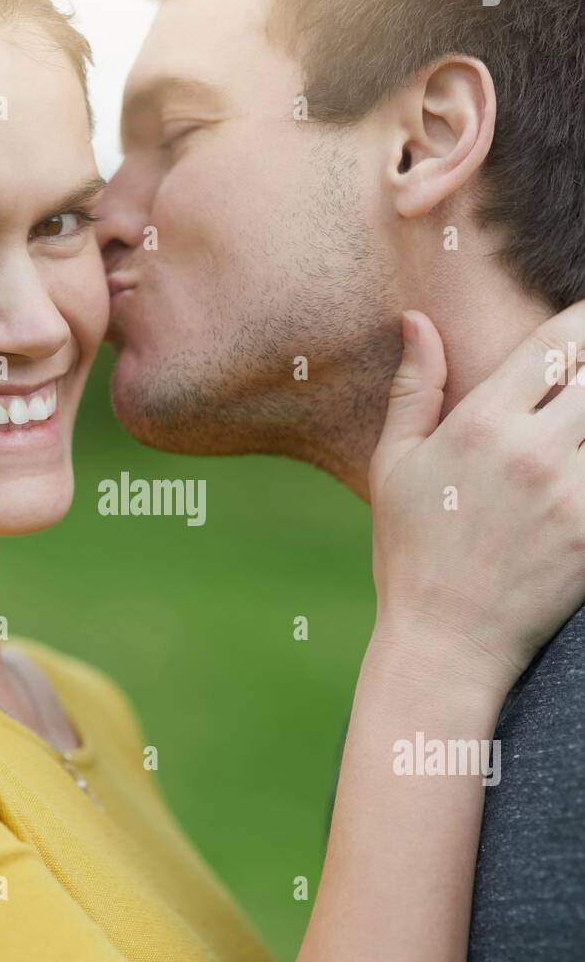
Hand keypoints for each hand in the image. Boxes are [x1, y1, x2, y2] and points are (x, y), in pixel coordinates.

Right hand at [369, 304, 584, 692]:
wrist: (447, 642)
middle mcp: (532, 452)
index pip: (557, 341)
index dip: (582, 322)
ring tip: (581, 431)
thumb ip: (413, 387)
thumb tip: (418, 319)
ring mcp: (571, 495)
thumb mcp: (395, 464)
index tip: (584, 326)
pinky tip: (582, 469)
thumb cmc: (412, 552)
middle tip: (584, 382)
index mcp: (481, 425)